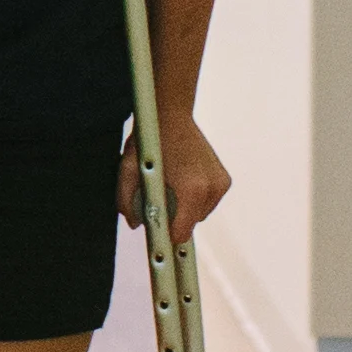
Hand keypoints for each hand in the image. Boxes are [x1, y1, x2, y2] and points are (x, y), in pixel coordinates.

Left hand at [120, 107, 229, 243]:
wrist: (171, 116)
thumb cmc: (149, 140)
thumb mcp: (128, 170)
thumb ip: (126, 201)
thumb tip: (134, 224)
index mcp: (191, 189)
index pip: (182, 231)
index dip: (167, 235)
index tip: (157, 234)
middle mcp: (211, 187)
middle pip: (191, 223)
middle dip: (174, 218)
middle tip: (158, 199)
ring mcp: (220, 183)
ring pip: (200, 213)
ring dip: (185, 208)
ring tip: (170, 186)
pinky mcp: (224, 180)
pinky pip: (208, 202)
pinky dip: (195, 198)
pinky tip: (182, 181)